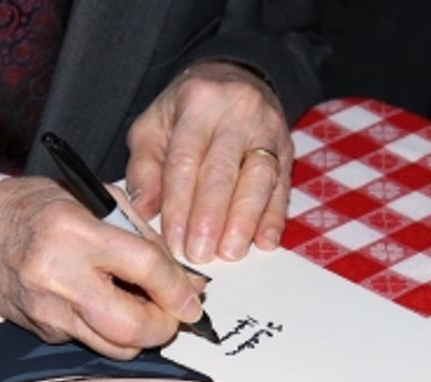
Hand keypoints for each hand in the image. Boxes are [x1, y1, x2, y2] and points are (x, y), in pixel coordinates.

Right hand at [0, 177, 202, 358]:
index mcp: (73, 231)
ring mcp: (49, 311)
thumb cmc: (35, 209)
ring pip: (115, 347)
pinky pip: (93, 341)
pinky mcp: (44, 331)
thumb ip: (140, 236)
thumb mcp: (92, 199)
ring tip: (145, 310)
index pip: (143, 267)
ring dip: (142, 335)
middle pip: (131, 326)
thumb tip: (182, 277)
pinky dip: (111, 330)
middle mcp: (58, 276)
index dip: (177, 287)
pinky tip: (110, 307)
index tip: (193, 297)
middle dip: (165, 326)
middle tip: (174, 314)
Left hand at [126, 59, 291, 263]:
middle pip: (223, 171)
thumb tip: (144, 209)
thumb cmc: (185, 111)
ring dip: (244, 221)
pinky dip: (273, 217)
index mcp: (198, 102)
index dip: (178, 205)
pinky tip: (264, 242)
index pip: (185, 160)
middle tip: (199, 254)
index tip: (173, 241)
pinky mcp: (286, 148)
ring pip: (260, 179)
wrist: (232, 78)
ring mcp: (268, 129)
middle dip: (211, 218)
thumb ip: (144, 168)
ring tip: (230, 253)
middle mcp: (238, 111)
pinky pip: (282, 186)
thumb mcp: (153, 126)